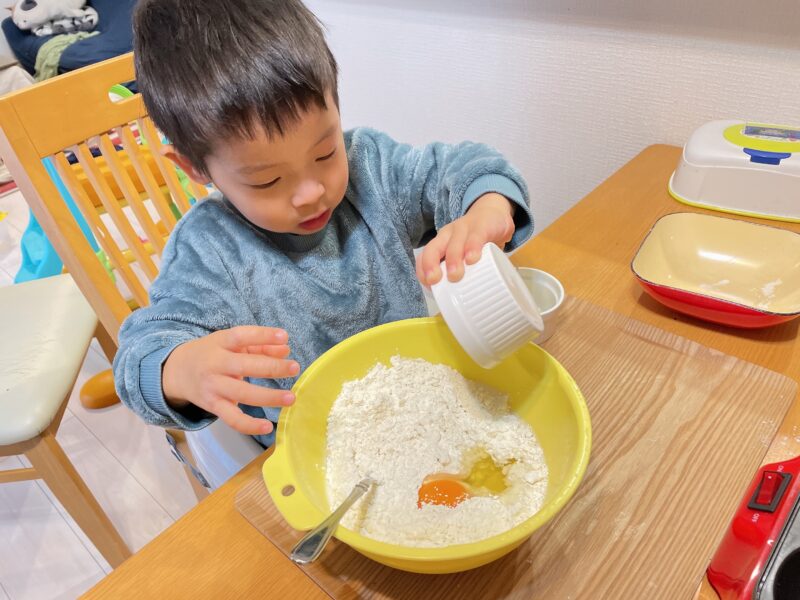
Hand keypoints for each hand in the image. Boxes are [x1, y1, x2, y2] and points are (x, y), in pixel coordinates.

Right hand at [162, 326, 299, 435]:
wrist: (177, 371)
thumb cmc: (213, 354)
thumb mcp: (231, 343)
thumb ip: (260, 345)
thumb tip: (285, 350)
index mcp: (220, 343)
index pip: (241, 336)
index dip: (262, 335)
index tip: (284, 336)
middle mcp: (215, 364)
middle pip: (244, 366)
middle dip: (271, 367)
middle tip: (294, 368)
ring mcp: (213, 387)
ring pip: (242, 394)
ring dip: (268, 397)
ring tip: (290, 398)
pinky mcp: (213, 406)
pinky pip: (232, 419)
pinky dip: (249, 425)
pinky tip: (268, 426)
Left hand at [417, 192, 514, 285]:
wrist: (495, 213)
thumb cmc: (477, 241)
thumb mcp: (465, 255)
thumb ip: (461, 273)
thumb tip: (460, 302)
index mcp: (441, 243)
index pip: (425, 255)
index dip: (423, 271)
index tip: (429, 286)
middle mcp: (449, 234)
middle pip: (434, 248)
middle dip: (431, 265)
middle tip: (435, 281)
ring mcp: (465, 228)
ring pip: (455, 243)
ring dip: (453, 260)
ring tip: (455, 276)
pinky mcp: (482, 226)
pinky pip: (475, 236)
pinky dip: (472, 248)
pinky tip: (472, 259)